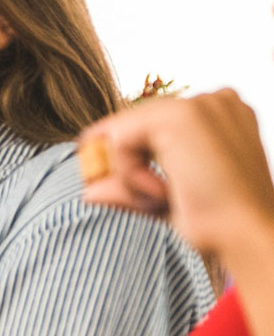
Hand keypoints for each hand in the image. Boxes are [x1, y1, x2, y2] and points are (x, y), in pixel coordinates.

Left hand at [80, 90, 273, 263]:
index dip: (130, 161)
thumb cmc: (218, 224)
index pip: (146, 126)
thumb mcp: (166, 202)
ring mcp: (198, 103)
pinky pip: (119, 141)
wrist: (247, 235)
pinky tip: (164, 191)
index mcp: (219, 115)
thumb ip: (128, 190)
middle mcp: (214, 100)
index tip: (150, 194)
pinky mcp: (180, 116)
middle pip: (129, 126)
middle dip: (128, 169)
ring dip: (130, 175)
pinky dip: (129, 174)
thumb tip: (88, 191)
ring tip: (165, 196)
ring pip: (121, 133)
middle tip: (161, 199)